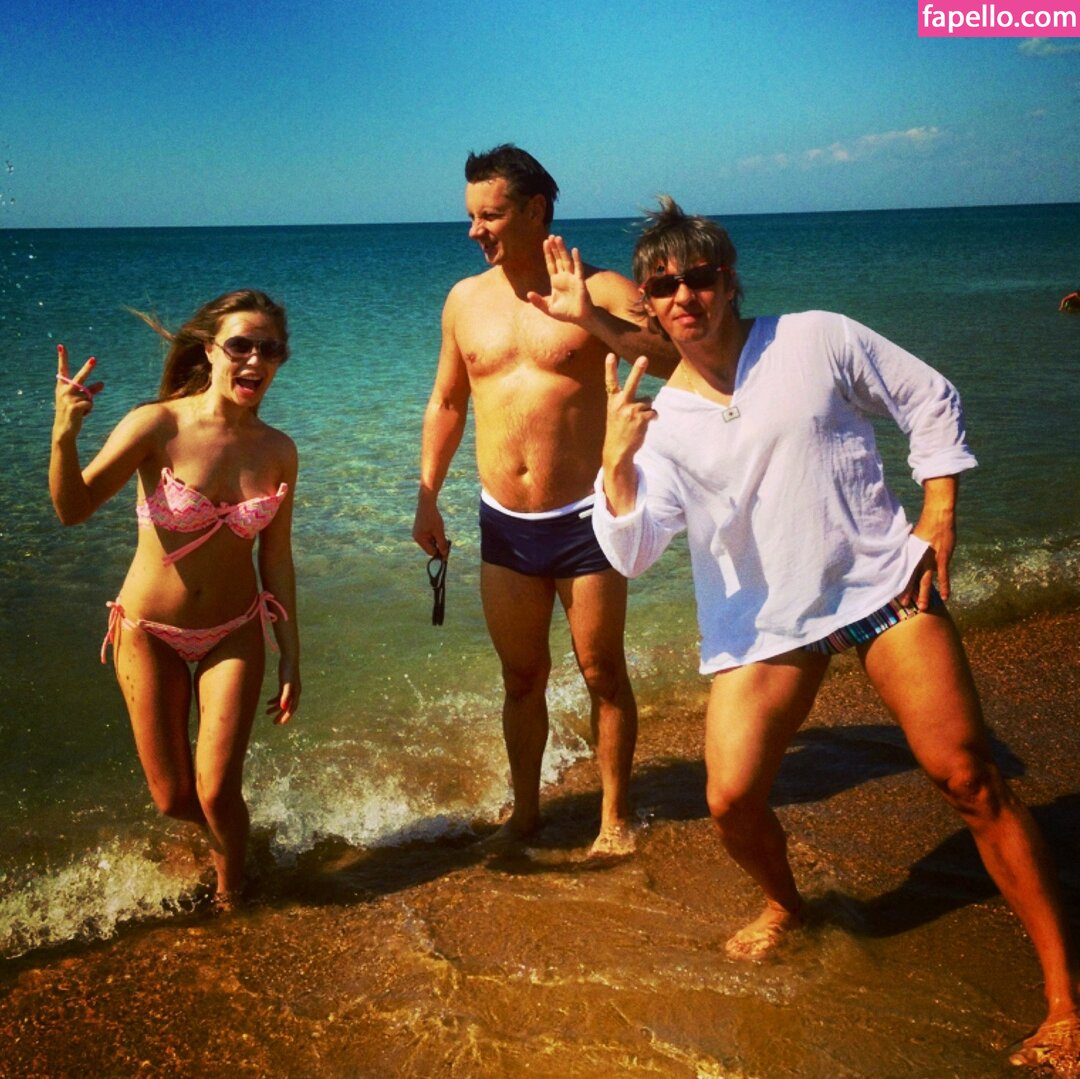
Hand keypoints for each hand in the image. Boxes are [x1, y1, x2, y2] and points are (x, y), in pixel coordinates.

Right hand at [54, 345, 103, 438]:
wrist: (65, 429)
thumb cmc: (72, 412)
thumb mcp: (80, 399)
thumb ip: (91, 390)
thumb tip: (103, 383)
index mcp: (62, 387)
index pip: (62, 370)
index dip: (62, 358)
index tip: (61, 346)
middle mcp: (64, 390)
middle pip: (79, 378)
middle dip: (87, 368)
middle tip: (94, 359)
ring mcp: (68, 398)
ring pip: (89, 396)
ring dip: (89, 404)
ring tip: (80, 411)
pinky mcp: (74, 406)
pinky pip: (90, 404)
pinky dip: (89, 410)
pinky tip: (81, 415)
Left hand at [266, 662, 299, 724]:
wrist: (289, 657)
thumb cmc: (288, 670)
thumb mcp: (286, 684)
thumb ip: (285, 696)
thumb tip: (283, 708)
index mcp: (296, 693)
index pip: (292, 708)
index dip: (287, 716)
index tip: (281, 723)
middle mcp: (294, 692)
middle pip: (288, 707)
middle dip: (281, 715)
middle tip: (274, 723)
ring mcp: (289, 688)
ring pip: (283, 702)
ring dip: (275, 708)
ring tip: (267, 713)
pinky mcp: (284, 685)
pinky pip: (279, 696)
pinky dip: (274, 700)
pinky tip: (267, 703)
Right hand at [413, 494, 449, 557]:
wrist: (426, 502)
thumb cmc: (433, 517)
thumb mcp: (439, 531)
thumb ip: (442, 543)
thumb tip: (445, 555)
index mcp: (419, 539)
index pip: (430, 552)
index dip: (439, 552)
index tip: (448, 551)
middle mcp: (416, 537)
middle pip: (430, 547)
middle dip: (438, 545)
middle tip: (447, 541)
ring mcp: (417, 533)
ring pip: (430, 541)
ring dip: (437, 539)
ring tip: (441, 531)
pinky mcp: (419, 528)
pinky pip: (428, 536)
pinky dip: (434, 535)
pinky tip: (437, 528)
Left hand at [526, 236, 594, 324]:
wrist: (579, 318)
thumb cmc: (565, 313)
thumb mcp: (548, 308)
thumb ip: (538, 302)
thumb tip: (528, 294)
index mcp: (556, 281)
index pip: (551, 264)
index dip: (548, 254)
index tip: (545, 242)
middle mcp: (564, 277)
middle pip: (558, 259)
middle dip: (554, 248)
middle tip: (551, 236)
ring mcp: (572, 278)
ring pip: (566, 260)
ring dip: (562, 249)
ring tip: (558, 238)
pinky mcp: (580, 282)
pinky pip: (578, 269)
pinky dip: (577, 260)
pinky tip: (574, 250)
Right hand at [603, 353, 655, 461]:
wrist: (617, 450)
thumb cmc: (618, 429)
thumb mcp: (615, 413)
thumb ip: (626, 402)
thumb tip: (650, 399)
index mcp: (613, 401)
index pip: (611, 382)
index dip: (610, 368)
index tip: (611, 355)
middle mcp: (621, 404)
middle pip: (632, 383)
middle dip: (638, 370)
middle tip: (644, 358)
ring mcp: (631, 411)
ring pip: (648, 401)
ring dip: (647, 409)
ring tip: (638, 420)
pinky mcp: (641, 419)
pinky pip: (654, 412)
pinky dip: (653, 417)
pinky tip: (645, 424)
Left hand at [899, 477, 957, 609]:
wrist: (938, 515)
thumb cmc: (926, 523)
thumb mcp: (913, 536)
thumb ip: (910, 547)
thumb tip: (904, 552)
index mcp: (911, 553)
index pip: (904, 572)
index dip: (901, 583)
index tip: (896, 592)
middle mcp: (919, 558)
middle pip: (912, 579)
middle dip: (909, 593)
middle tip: (905, 606)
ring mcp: (931, 559)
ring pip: (926, 581)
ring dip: (924, 594)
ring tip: (922, 607)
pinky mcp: (943, 558)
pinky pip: (943, 576)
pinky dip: (944, 586)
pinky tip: (945, 597)